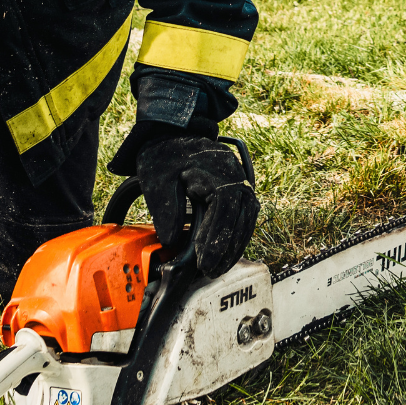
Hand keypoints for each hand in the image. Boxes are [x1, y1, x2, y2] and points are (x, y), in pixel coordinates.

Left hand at [129, 133, 257, 276]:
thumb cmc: (165, 153)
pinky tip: (224, 253)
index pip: (224, 209)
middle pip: (242, 218)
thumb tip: (172, 240)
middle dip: (227, 249)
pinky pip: (244, 216)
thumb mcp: (158, 179)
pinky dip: (235, 236)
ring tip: (217, 268)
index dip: (215, 238)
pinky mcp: (237, 188)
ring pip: (247, 220)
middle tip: (210, 271)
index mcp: (219, 171)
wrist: (171, 133)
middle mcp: (236, 176)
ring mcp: (240, 182)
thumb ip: (166, 209)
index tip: (203, 261)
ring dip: (234, 246)